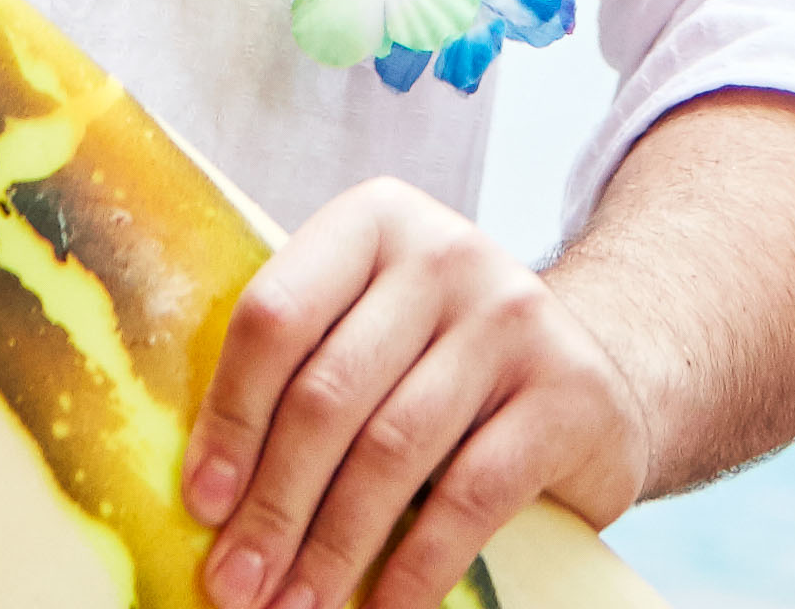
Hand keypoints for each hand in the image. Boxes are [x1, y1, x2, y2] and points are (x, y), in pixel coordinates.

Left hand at [182, 181, 650, 608]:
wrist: (592, 372)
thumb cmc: (442, 363)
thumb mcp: (371, 332)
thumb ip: (299, 374)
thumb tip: (209, 497)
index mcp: (373, 224)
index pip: (277, 316)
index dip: (231, 418)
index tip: (202, 504)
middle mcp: (446, 252)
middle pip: (329, 392)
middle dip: (273, 504)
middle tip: (235, 583)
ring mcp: (514, 318)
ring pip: (393, 448)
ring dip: (332, 546)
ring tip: (294, 606)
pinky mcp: (568, 392)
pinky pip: (472, 495)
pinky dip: (417, 566)